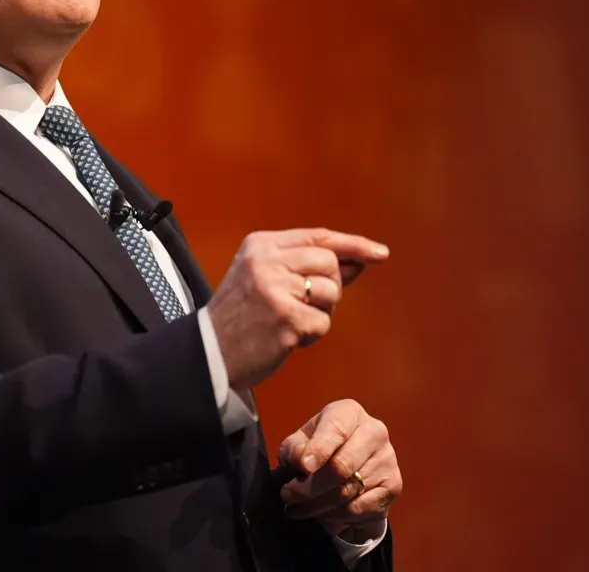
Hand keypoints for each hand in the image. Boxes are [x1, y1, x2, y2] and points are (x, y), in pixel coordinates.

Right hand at [206, 229, 387, 389]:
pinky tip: (288, 338)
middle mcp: (267, 261)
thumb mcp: (267, 278)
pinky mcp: (286, 318)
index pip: (319, 237)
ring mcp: (276, 289)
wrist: (209, 352)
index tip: (379, 253)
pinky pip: (324, 322)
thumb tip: (360, 261)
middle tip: (306, 305)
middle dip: (330, 287)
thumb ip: (309, 267)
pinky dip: (312, 334)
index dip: (353, 245)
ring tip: (291, 321)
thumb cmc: (242, 316)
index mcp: (261, 245)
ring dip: (320, 312)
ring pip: (331, 292)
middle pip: (330, 263)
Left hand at [277, 399, 401, 543]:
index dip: (319, 449)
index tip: (304, 467)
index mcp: (349, 413)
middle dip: (310, 487)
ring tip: (298, 509)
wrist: (349, 465)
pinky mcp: (393, 486)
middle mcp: (374, 431)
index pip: (336, 430)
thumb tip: (302, 460)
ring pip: (348, 492)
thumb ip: (295, 448)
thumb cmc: (318, 448)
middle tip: (288, 497)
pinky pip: (360, 509)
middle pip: (341, 466)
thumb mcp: (299, 443)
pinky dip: (336, 516)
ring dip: (317, 506)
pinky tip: (323, 514)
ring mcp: (387, 459)